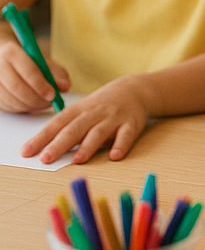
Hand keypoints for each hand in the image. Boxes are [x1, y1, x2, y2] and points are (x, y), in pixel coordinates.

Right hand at [0, 41, 69, 113]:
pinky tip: (30, 105)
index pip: (28, 71)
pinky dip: (20, 109)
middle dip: (36, 99)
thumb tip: (65, 86)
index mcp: (12, 53)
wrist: (4, 58)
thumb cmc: (28, 61)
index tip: (53, 95)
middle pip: (17, 87)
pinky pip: (5, 106)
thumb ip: (57, 73)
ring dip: (29, 106)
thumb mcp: (44, 62)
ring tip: (42, 104)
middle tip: (49, 103)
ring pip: (10, 99)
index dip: (41, 85)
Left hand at [23, 76, 149, 163]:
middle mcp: (94, 113)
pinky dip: (121, 145)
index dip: (41, 138)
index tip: (26, 152)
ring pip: (99, 132)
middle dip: (60, 144)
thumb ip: (65, 127)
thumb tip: (41, 148)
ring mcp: (113, 118)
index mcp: (78, 110)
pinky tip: (115, 156)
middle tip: (46, 158)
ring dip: (88, 146)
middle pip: (75, 129)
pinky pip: (126, 135)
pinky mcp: (131, 124)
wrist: (134, 90)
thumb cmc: (101, 106)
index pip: (56, 124)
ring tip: (77, 160)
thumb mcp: (81, 110)